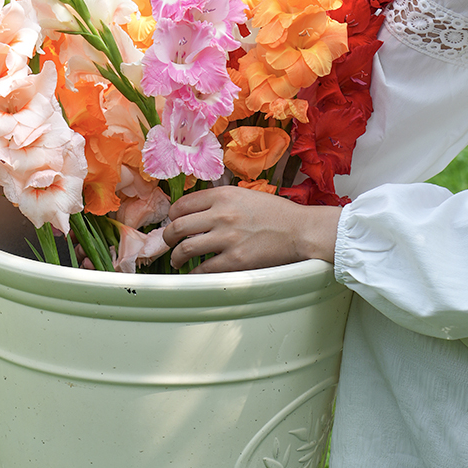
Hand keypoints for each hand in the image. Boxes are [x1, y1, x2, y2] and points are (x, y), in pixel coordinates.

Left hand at [163, 185, 340, 272]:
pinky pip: (203, 268)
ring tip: (176, 260)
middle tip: (168, 242)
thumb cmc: (275, 213)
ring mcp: (227, 238)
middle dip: (167, 237)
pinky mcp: (235, 260)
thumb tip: (196, 212)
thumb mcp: (244, 195)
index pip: (182, 204)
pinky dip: (194, 272)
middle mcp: (222, 214)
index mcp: (223, 195)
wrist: (300, 230)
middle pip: (177, 226)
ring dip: (176, 256)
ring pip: (185, 248)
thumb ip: (220, 201)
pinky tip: (194, 272)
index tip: (172, 222)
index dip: (172, 215)